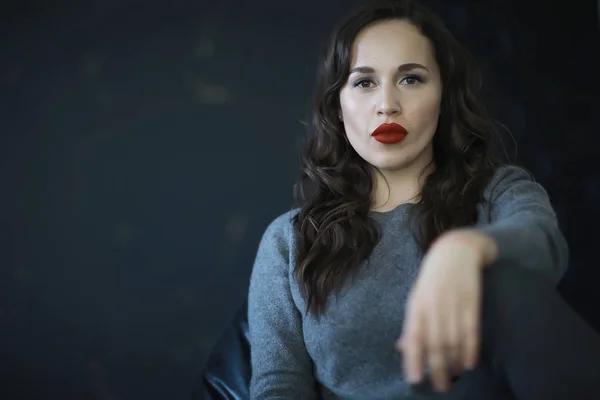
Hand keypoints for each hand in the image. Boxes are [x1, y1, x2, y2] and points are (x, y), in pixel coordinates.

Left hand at [396, 230, 495, 391]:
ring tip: (453, 377)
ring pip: (454, 341)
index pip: (413, 336)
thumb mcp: (416, 296)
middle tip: (439, 387)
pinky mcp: (472, 303)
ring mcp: (454, 304)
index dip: (413, 359)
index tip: (414, 379)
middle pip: (435, 344)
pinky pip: (471, 331)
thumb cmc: (431, 277)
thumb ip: (412, 323)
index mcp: (417, 305)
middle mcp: (434, 306)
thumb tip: (402, 348)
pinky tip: (469, 363)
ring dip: (454, 362)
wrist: (455, 251)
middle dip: (437, 369)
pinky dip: (470, 349)